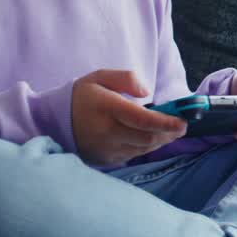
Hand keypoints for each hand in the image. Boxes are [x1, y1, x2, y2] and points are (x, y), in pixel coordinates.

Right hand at [71, 69, 186, 165]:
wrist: (53, 120)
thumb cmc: (81, 96)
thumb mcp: (100, 77)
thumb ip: (126, 78)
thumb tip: (146, 92)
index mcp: (107, 109)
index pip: (143, 120)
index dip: (166, 123)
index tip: (183, 122)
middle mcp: (107, 132)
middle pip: (148, 138)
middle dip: (169, 133)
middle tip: (182, 126)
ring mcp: (106, 149)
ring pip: (143, 149)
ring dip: (160, 141)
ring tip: (171, 131)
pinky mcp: (106, 159)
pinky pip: (133, 155)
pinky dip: (146, 147)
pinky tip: (151, 138)